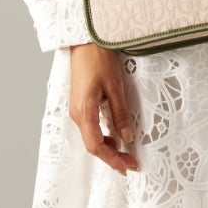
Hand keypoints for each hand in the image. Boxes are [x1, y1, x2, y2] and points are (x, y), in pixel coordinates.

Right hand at [67, 43, 139, 173]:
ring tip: (125, 154)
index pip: (96, 145)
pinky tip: (115, 138)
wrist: (86, 41)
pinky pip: (91, 128)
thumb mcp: (115, 87)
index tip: (128, 165)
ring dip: (108, 149)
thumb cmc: (98, 59)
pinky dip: (103, 137)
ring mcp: (77, 110)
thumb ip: (120, 114)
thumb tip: (127, 138)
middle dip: (112, 158)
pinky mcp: (81, 105)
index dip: (112, 159)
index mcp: (84, 111)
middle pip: (93, 145)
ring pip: (91, 138)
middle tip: (130, 164)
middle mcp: (77, 114)